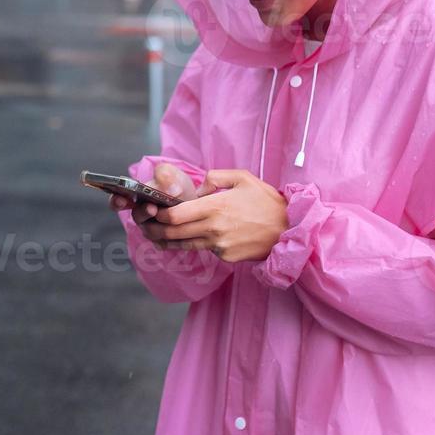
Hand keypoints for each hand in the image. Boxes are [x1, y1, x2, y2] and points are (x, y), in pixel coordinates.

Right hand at [108, 163, 197, 247]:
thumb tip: (164, 183)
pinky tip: (180, 230)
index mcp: (135, 196)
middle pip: (136, 216)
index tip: (122, 199)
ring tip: (170, 218)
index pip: (117, 200)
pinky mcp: (162, 242)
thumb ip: (165, 174)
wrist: (193, 204)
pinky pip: (163, 242)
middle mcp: (140, 214)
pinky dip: (172, 237)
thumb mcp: (172, 175)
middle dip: (143, 212)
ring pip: (150, 231)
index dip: (116, 201)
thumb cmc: (177, 187)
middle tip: (152, 208)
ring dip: (159, 226)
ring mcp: (150, 229)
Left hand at [143, 169, 288, 263]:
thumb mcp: (242, 178)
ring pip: (183, 245)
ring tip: (155, 234)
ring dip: (166, 241)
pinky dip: (194, 244)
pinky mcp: (226, 257)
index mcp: (215, 207)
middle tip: (146, 225)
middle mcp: (213, 229)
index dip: (158, 215)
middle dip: (155, 230)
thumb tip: (197, 189)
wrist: (289, 230)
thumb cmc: (265, 201)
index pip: (174, 216)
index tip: (152, 210)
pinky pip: (204, 250)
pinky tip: (187, 238)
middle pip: (172, 234)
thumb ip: (215, 177)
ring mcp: (219, 246)